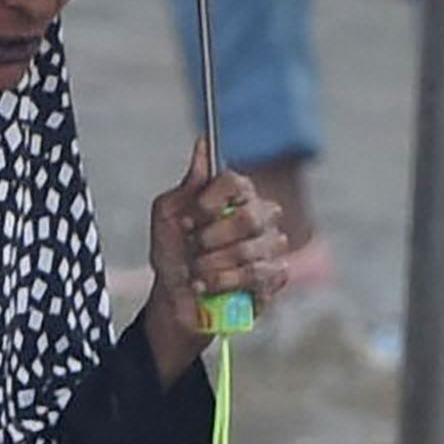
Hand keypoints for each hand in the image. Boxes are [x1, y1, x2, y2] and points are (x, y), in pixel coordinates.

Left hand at [143, 155, 291, 378]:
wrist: (173, 300)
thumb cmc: (173, 254)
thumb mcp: (168, 217)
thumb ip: (188, 185)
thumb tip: (203, 144)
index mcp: (236, 196)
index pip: (236, 182)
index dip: (210, 202)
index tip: (188, 220)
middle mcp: (260, 216)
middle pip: (248, 216)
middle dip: (210, 238)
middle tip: (193, 248)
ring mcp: (271, 247)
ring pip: (250, 250)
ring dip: (211, 265)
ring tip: (196, 272)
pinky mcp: (275, 277)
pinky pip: (257, 275)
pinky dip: (224, 283)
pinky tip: (208, 287)